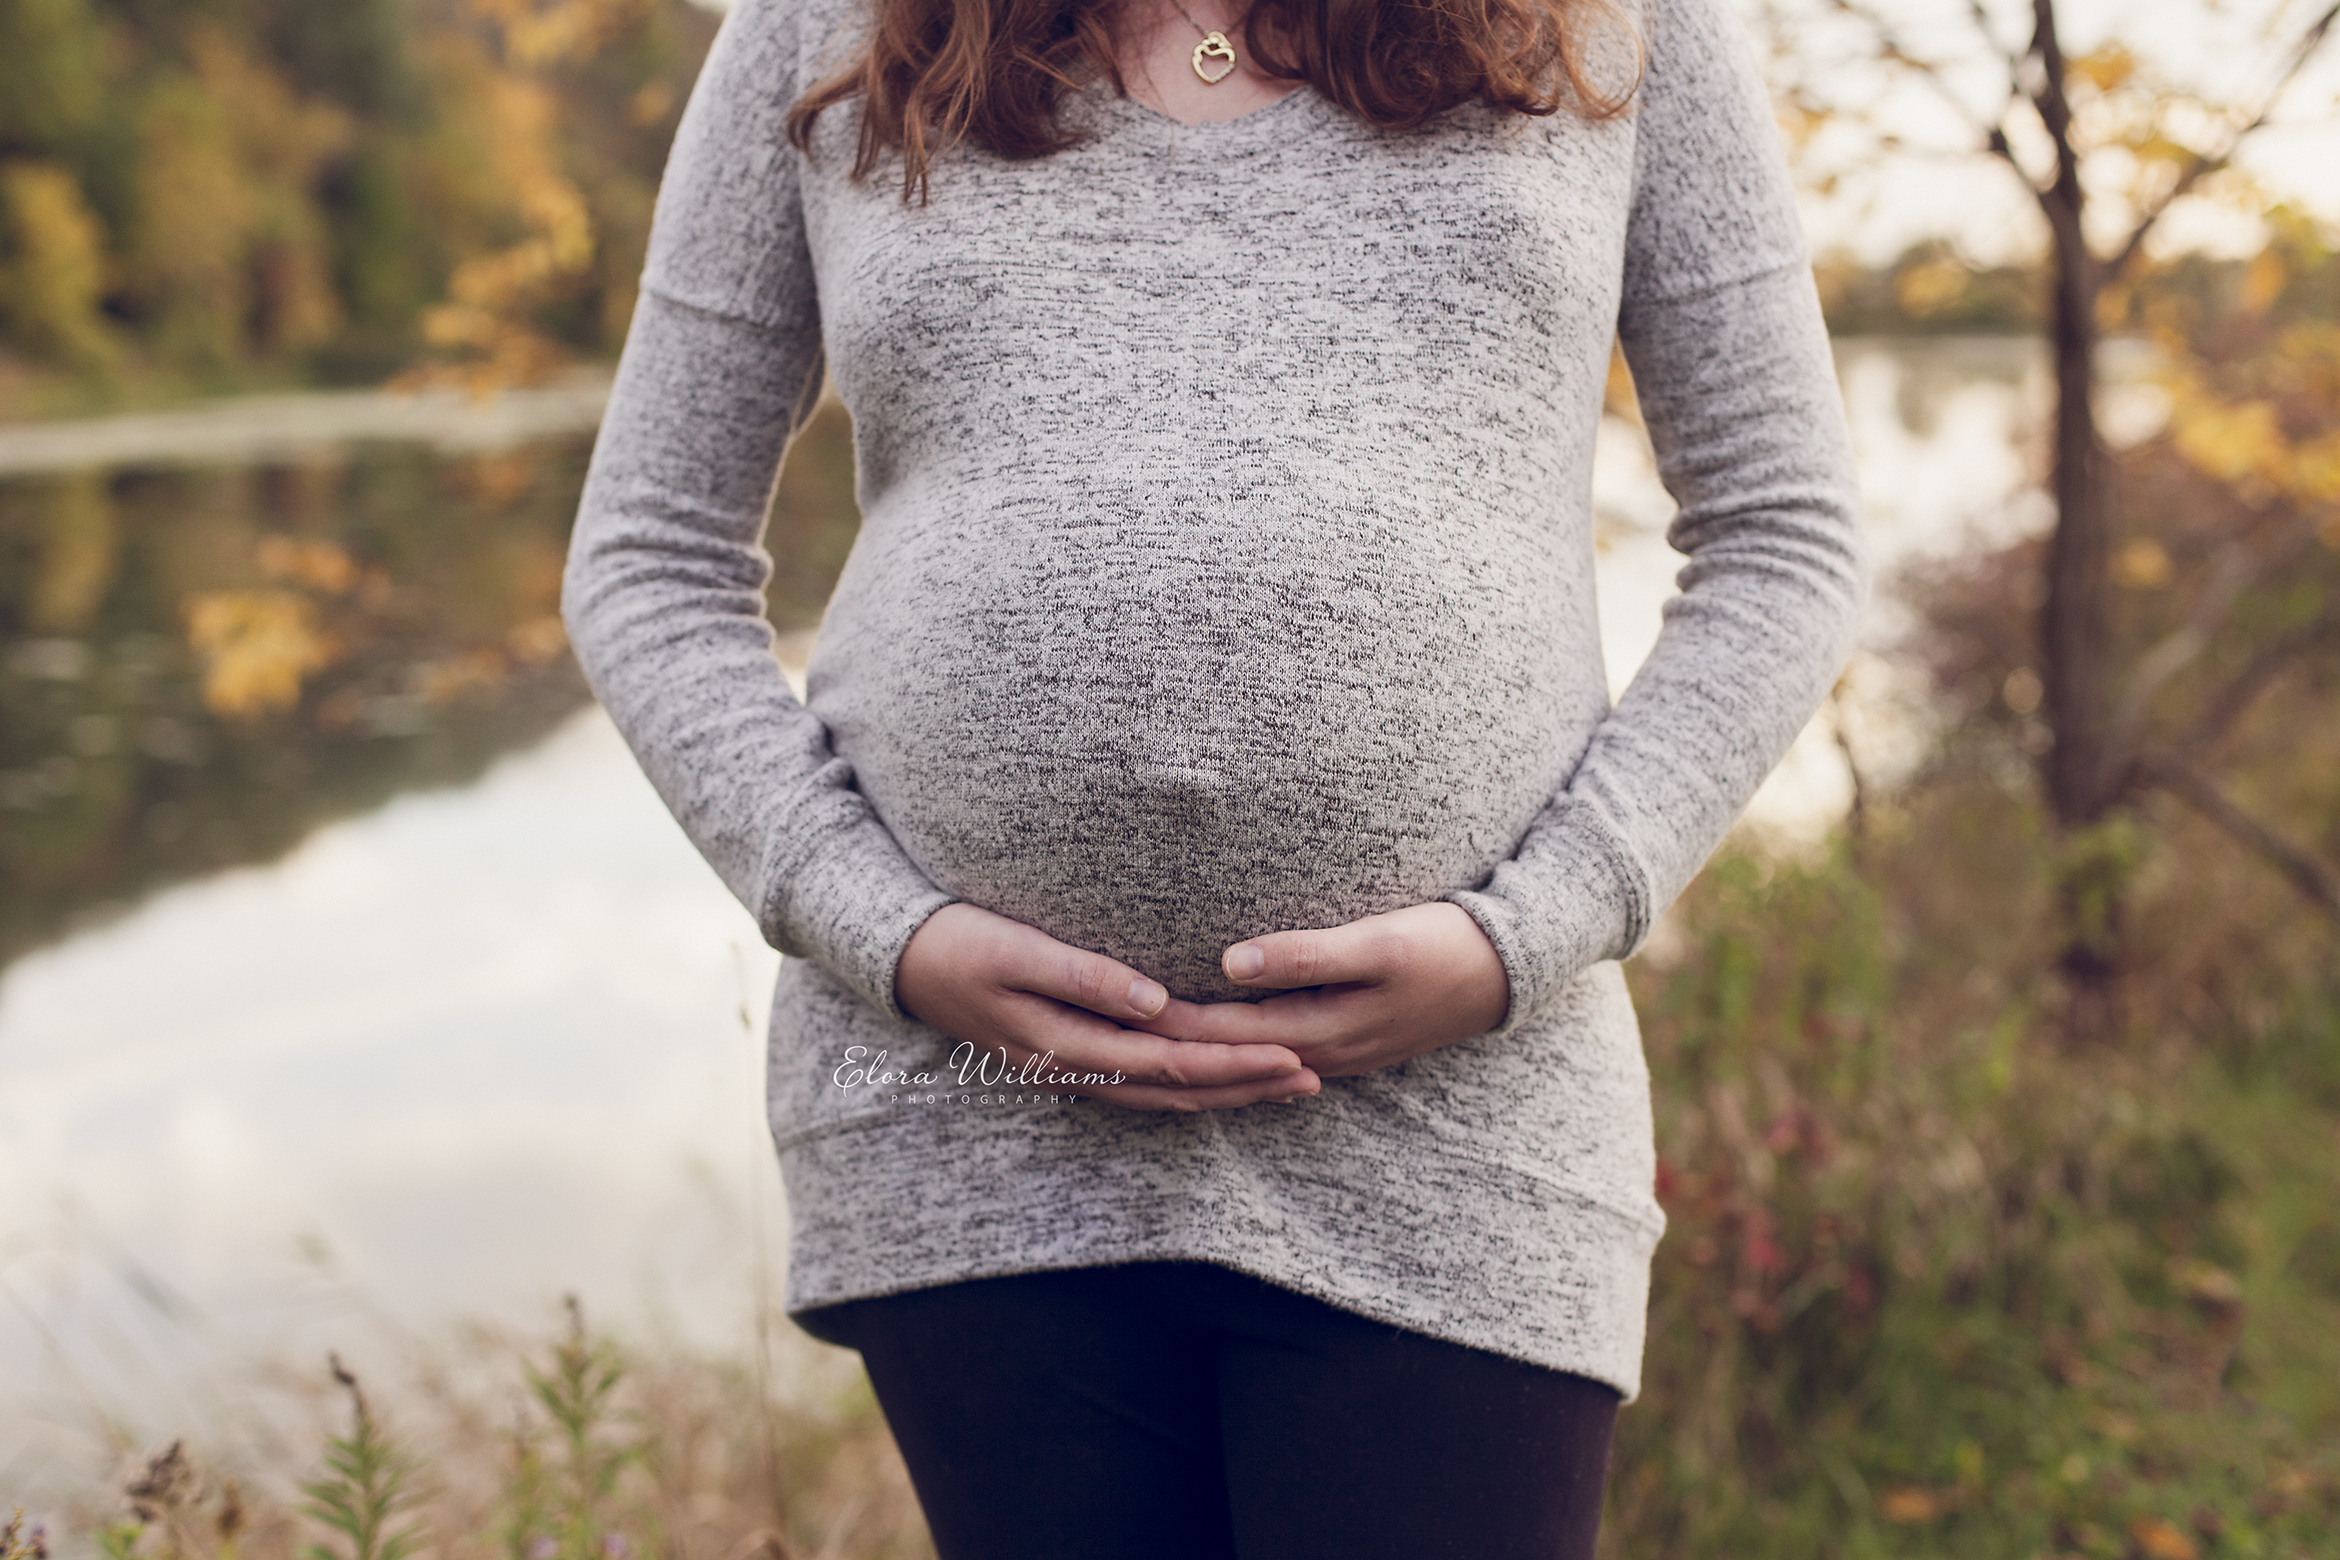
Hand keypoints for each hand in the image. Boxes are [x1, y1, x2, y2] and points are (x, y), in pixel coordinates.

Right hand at [894, 903, 1321, 1110]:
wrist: (901, 960)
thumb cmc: (959, 942)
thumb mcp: (1017, 949)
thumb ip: (1085, 976)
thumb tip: (1156, 1002)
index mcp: (1068, 1045)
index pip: (1170, 1064)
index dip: (1234, 1063)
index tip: (1292, 1053)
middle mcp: (1074, 1069)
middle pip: (1177, 1091)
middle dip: (1247, 1087)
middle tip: (1313, 1079)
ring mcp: (1070, 1070)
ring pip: (1162, 1096)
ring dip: (1224, 1094)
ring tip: (1283, 1086)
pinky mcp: (1068, 1057)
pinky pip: (1140, 1087)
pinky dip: (1186, 1089)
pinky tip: (1215, 1083)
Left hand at [1129, 903, 1509, 1078]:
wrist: (1507, 974)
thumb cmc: (1444, 947)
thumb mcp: (1379, 944)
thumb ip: (1305, 954)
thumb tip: (1231, 961)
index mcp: (1315, 1030)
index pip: (1214, 1032)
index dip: (1156, 1019)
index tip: (1104, 1004)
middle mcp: (1313, 1054)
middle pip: (1216, 1056)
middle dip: (1156, 1046)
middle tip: (1093, 1029)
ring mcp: (1326, 1055)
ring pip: (1236, 1065)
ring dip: (1185, 1057)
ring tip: (1128, 1045)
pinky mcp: (1335, 1044)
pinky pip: (1259, 1058)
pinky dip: (1221, 1054)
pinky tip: (1196, 1045)